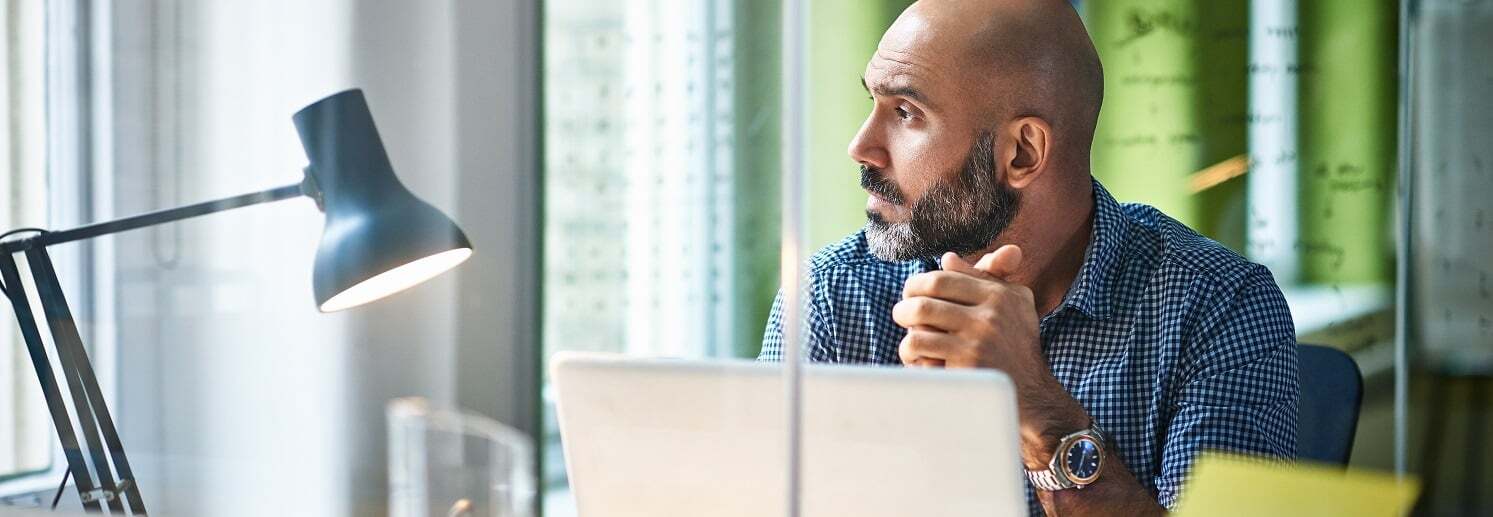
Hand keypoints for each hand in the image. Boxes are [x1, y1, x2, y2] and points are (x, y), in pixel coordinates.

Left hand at [893, 245, 1088, 466]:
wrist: (1034, 395)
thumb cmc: (1018, 345)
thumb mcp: (1014, 304)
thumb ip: (984, 276)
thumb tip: (947, 258)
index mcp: (999, 296)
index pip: (942, 279)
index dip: (916, 284)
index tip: (911, 293)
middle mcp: (989, 318)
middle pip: (924, 303)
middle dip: (904, 309)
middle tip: (901, 315)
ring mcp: (977, 345)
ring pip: (917, 331)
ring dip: (907, 338)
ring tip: (911, 344)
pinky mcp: (966, 370)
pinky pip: (922, 356)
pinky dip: (913, 358)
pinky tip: (920, 362)